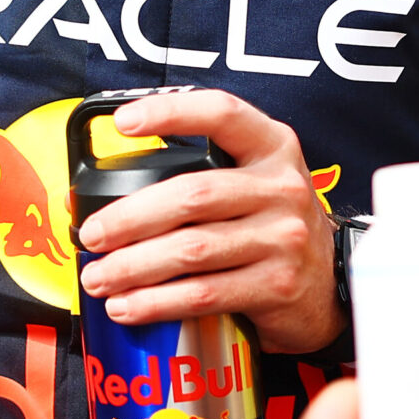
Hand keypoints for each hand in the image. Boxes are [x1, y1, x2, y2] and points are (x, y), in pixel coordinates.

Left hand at [72, 88, 341, 354]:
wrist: (327, 284)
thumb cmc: (271, 224)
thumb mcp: (251, 183)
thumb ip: (193, 175)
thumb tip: (95, 197)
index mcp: (272, 146)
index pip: (221, 114)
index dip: (171, 113)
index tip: (123, 122)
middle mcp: (282, 186)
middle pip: (192, 194)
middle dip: (130, 216)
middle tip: (91, 235)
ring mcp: (284, 237)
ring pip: (191, 249)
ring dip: (134, 266)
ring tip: (99, 277)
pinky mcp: (277, 285)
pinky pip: (204, 293)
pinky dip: (157, 302)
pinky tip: (128, 306)